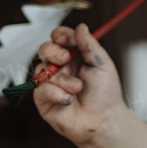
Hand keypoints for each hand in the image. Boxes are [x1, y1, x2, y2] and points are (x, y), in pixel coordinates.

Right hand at [33, 23, 127, 147]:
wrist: (103, 120)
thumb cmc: (105, 95)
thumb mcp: (102, 64)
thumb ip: (89, 44)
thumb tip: (81, 26)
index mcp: (75, 57)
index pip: (61, 38)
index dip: (60, 35)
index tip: (63, 37)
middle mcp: (61, 68)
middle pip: (45, 49)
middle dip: (53, 51)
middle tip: (65, 58)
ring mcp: (51, 83)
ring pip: (42, 69)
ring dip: (62, 78)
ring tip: (77, 88)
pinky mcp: (43, 99)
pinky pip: (40, 89)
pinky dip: (56, 93)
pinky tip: (68, 99)